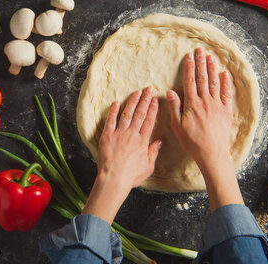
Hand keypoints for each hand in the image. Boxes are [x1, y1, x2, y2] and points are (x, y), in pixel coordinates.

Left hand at [82, 87, 161, 223]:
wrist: (114, 179)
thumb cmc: (131, 176)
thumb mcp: (148, 167)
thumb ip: (153, 152)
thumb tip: (159, 142)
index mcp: (142, 141)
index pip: (149, 121)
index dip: (153, 109)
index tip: (155, 99)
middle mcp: (132, 134)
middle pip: (140, 114)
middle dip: (145, 100)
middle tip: (148, 89)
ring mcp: (119, 134)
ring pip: (127, 114)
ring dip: (132, 102)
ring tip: (137, 92)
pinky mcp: (107, 136)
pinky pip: (111, 120)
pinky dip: (113, 111)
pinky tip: (116, 102)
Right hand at [166, 48, 242, 210]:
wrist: (212, 153)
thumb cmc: (192, 142)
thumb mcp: (177, 126)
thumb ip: (175, 108)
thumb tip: (170, 92)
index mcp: (192, 104)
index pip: (190, 81)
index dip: (189, 67)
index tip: (189, 56)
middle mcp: (205, 101)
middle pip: (203, 78)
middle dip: (201, 63)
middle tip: (200, 50)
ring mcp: (217, 105)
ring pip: (214, 82)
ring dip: (212, 69)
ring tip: (210, 57)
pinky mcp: (226, 111)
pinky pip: (226, 94)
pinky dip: (225, 83)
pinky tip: (224, 74)